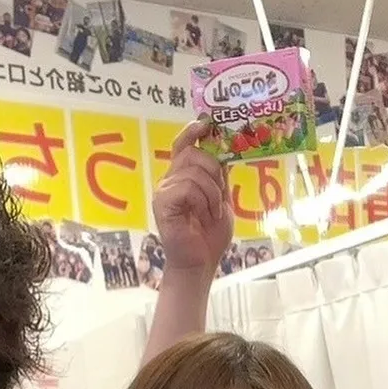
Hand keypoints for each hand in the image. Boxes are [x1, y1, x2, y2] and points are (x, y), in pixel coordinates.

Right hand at [153, 121, 233, 273]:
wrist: (200, 264)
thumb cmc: (209, 236)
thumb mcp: (221, 201)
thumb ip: (220, 177)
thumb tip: (226, 151)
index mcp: (182, 177)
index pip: (183, 145)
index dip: (192, 132)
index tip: (206, 124)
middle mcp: (170, 180)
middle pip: (192, 154)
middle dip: (213, 170)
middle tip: (220, 196)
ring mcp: (164, 191)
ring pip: (193, 172)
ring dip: (212, 193)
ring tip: (213, 213)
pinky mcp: (162, 203)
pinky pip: (187, 188)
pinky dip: (202, 201)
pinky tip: (204, 216)